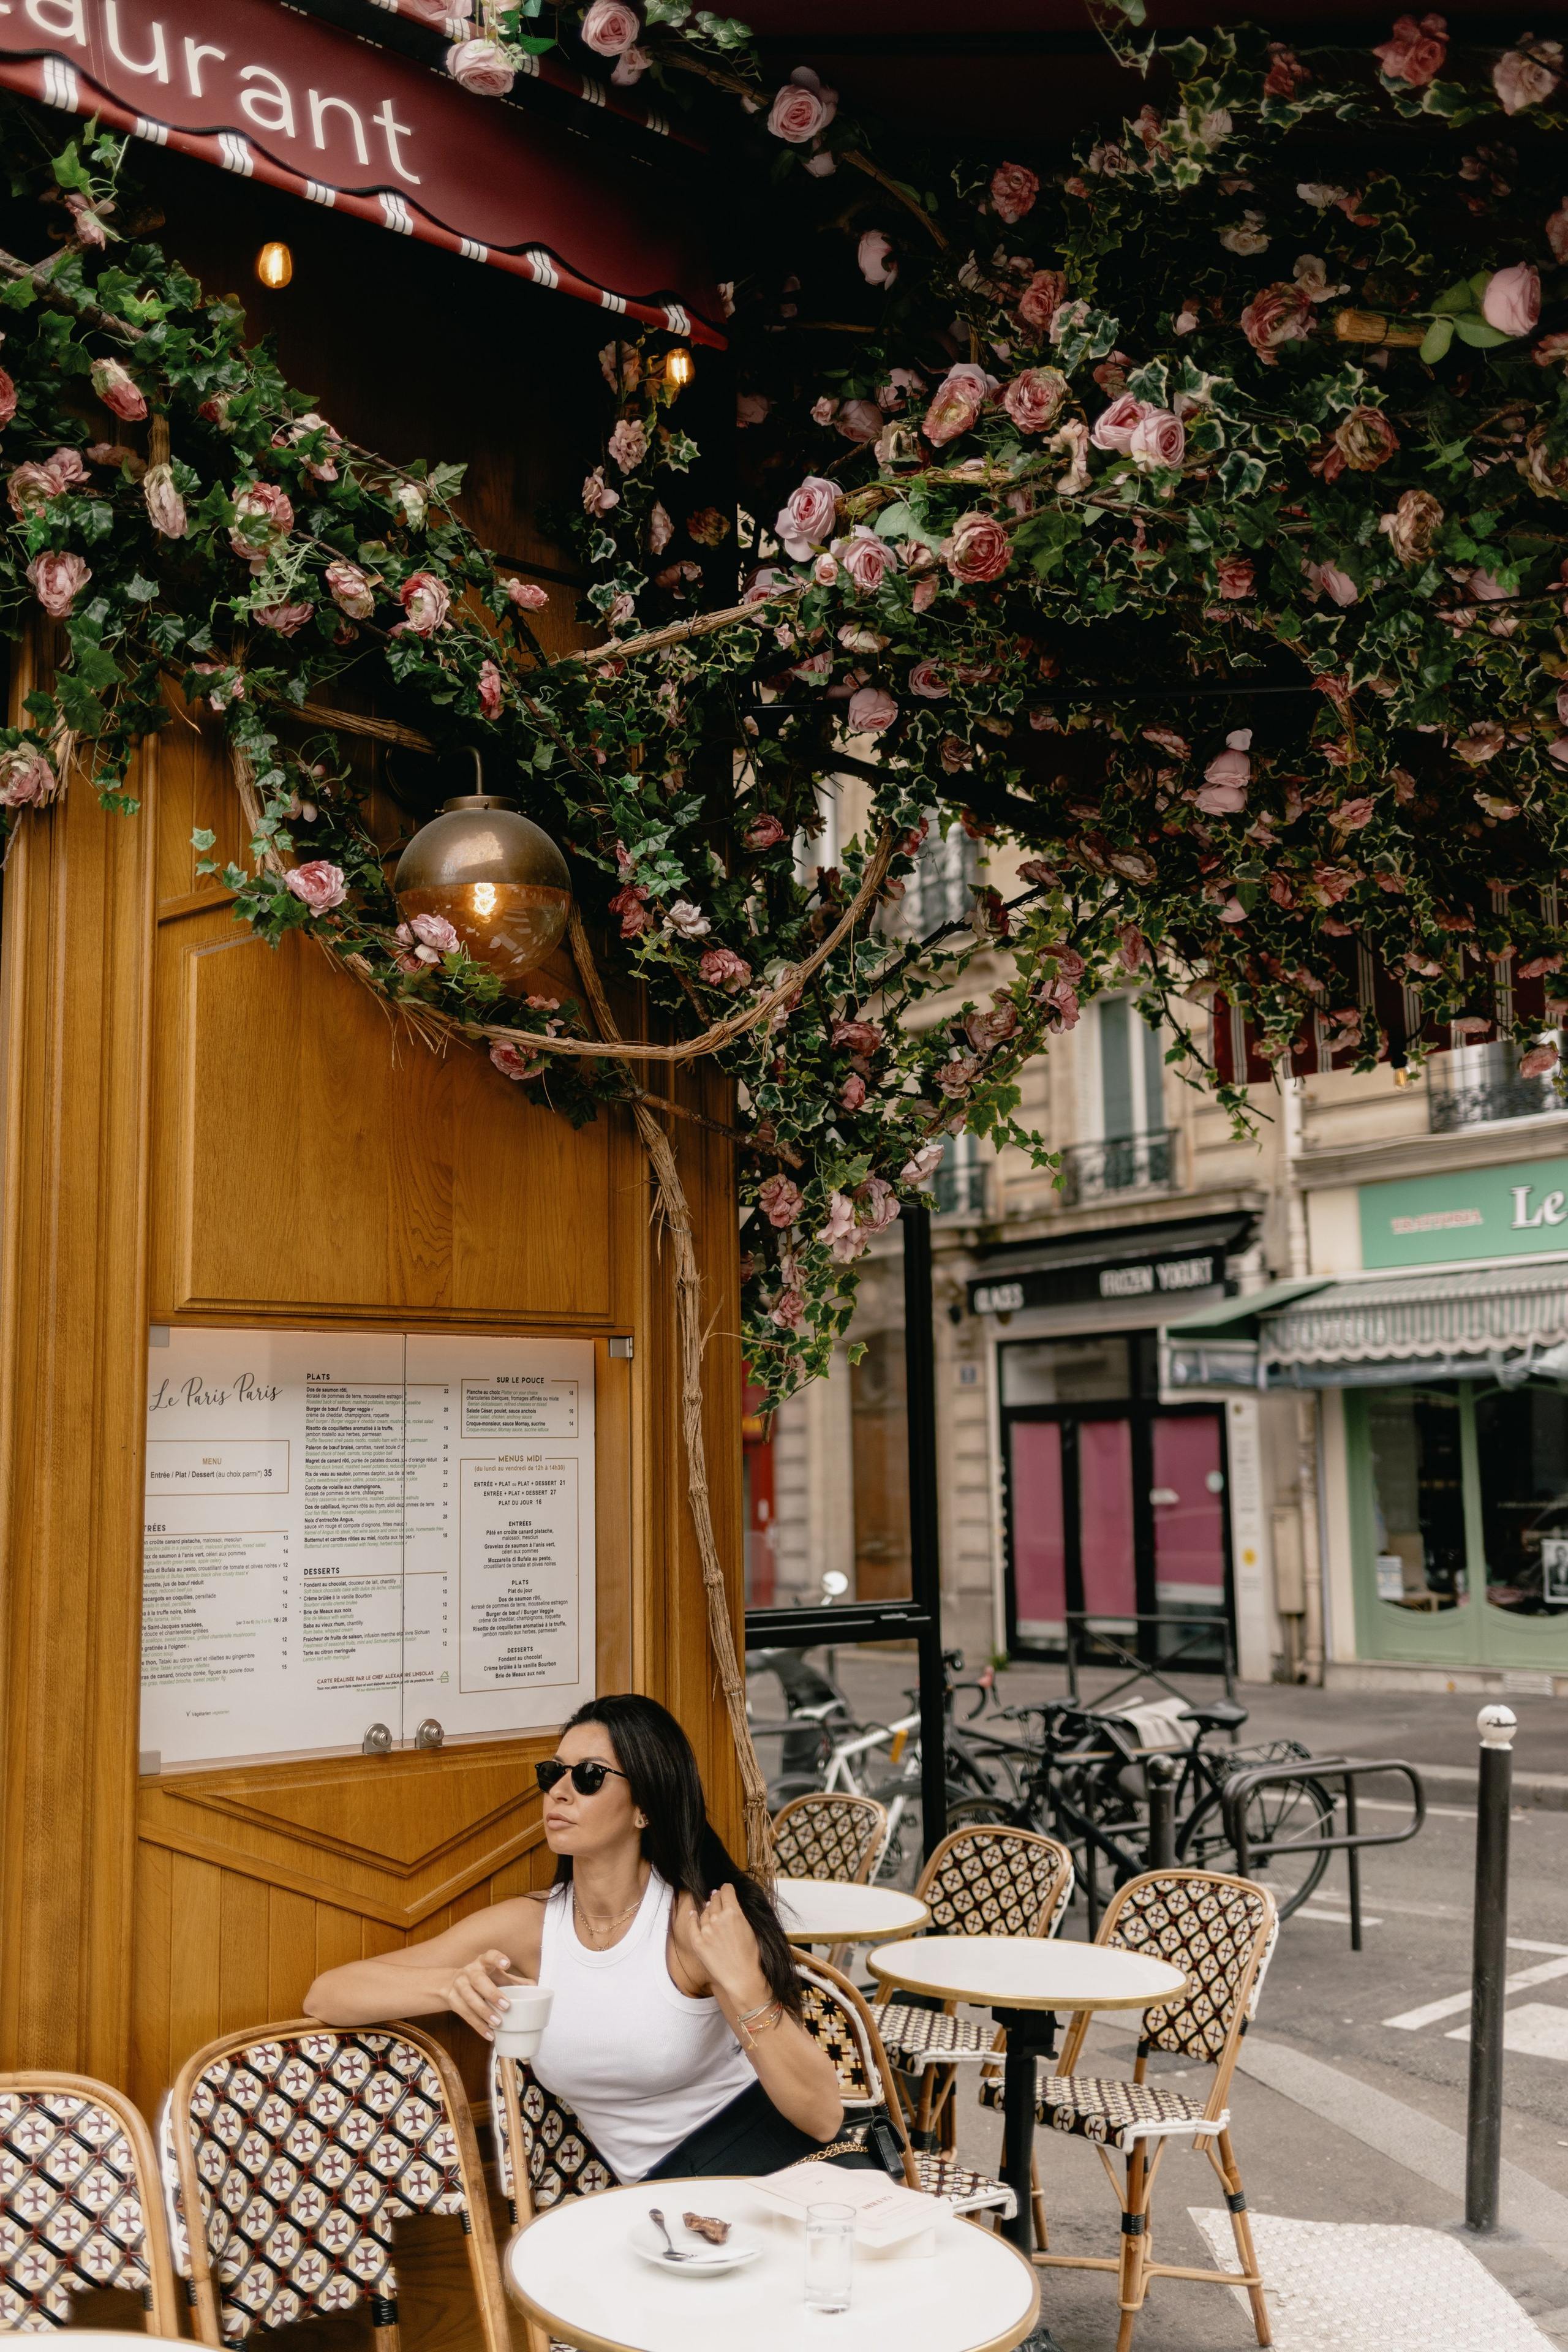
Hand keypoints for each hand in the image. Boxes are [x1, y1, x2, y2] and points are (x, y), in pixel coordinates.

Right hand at [444, 1948, 528, 2039]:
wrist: (452, 1984)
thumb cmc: (482, 1978)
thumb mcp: (496, 1976)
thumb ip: (514, 1981)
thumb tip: (535, 1988)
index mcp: (482, 1962)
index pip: (489, 1956)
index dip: (497, 1958)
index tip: (507, 1964)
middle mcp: (469, 1972)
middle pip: (478, 1981)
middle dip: (492, 1993)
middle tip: (506, 2006)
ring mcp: (459, 1986)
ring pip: (470, 1999)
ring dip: (484, 2012)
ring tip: (498, 2023)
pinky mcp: (453, 2001)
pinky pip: (465, 2014)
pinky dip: (478, 2026)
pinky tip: (490, 2034)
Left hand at [684, 1884, 765, 2006]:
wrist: (742, 1977)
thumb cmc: (750, 1955)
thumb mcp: (750, 1927)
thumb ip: (739, 1913)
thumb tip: (729, 1903)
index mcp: (733, 1912)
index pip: (726, 1890)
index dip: (727, 1889)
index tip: (727, 1891)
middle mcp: (718, 1917)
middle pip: (715, 1899)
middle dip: (718, 1898)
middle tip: (718, 1899)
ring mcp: (706, 1930)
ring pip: (705, 1912)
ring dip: (708, 1909)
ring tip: (710, 1908)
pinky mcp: (698, 1942)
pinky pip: (692, 1924)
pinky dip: (692, 1917)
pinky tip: (692, 1913)